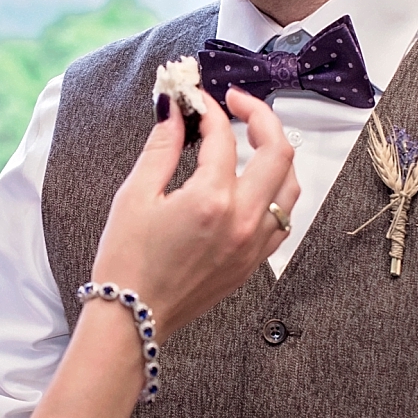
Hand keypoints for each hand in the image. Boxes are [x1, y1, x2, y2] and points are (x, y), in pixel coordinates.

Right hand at [89, 89, 296, 341]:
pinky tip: (255, 181)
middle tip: (236, 103)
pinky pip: (283, 217)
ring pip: (290, 184)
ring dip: (276, 152)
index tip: (195, 99)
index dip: (209, 109)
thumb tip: (175, 109)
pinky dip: (277, 190)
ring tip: (250, 136)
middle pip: (278, 151)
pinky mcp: (254, 261)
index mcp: (211, 200)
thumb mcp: (136, 194)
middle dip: (260, 116)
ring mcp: (254, 244)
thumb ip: (162, 145)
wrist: (134, 318)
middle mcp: (243, 221)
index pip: (224, 136)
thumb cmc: (128, 259)